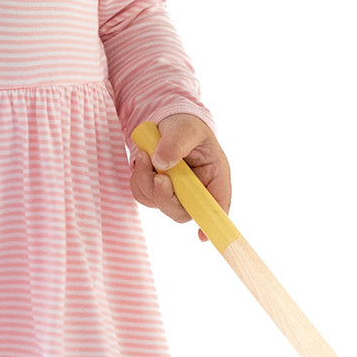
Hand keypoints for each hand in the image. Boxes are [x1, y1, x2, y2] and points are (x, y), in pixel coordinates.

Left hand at [131, 114, 230, 240]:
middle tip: (158, 176)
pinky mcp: (156, 190)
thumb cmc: (186, 126)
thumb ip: (177, 143)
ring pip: (158, 202)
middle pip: (182, 211)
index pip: (218, 205)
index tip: (202, 236)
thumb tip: (161, 163)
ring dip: (146, 181)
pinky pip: (143, 194)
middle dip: (166, 197)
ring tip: (146, 153)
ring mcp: (175, 192)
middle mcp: (196, 190)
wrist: (169, 121)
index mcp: (214, 177)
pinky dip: (138, 178)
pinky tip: (142, 158)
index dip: (211, 222)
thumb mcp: (186, 128)